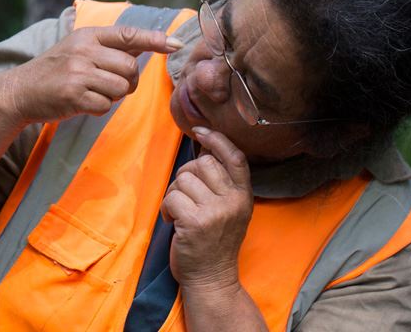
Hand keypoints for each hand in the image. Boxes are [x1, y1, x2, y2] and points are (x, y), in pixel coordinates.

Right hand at [0, 25, 180, 123]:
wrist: (21, 91)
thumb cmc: (55, 71)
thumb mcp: (78, 49)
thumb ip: (109, 46)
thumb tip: (146, 41)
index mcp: (87, 36)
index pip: (128, 34)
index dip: (154, 39)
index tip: (176, 44)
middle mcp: (83, 51)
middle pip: (129, 67)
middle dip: (127, 81)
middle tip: (111, 85)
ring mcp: (78, 73)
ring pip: (120, 87)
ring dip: (113, 95)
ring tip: (93, 93)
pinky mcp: (73, 95)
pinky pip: (105, 105)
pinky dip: (99, 108)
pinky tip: (82, 104)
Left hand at [162, 127, 252, 290]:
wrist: (212, 279)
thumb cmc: (214, 243)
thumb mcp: (230, 212)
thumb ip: (222, 185)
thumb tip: (203, 153)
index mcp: (244, 196)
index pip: (235, 157)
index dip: (217, 139)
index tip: (200, 131)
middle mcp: (233, 201)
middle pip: (202, 164)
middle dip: (186, 175)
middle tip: (185, 197)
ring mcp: (216, 212)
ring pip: (183, 179)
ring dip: (174, 194)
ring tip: (180, 213)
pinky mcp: (195, 222)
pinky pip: (171, 196)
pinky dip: (166, 208)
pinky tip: (173, 221)